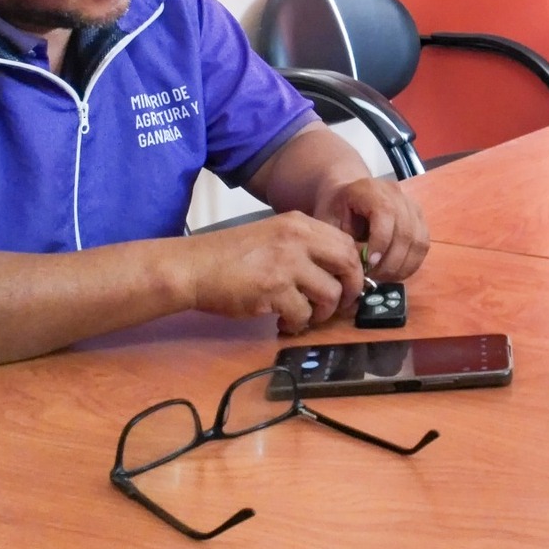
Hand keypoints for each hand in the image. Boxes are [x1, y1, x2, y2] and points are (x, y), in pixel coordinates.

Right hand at [184, 211, 364, 332]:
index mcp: (299, 224)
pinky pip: (303, 314)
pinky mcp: (273, 289)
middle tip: (337, 306)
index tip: (347, 285)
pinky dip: (297, 325)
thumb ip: (303, 247)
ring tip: (304, 317)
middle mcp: (298, 238)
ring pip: (330, 294)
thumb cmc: (230, 255)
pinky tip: (283, 323)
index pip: (347, 243)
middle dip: (349, 291)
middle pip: (348, 265)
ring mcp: (286, 263)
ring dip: (322, 313)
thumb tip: (337, 272)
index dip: (354, 268)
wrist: (194, 267)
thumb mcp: (272, 236)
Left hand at [315, 176, 430, 280]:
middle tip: (373, 277)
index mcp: (370, 190)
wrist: (346, 195)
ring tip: (383, 277)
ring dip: (402, 265)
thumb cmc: (334, 210)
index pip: (386, 213)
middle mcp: (396, 194)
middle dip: (390, 261)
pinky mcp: (420, 219)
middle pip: (405, 231)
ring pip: (418, 240)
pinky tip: (394, 272)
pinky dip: (411, 263)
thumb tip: (361, 268)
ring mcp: (411, 206)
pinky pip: (423, 245)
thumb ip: (342, 242)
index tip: (368, 263)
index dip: (381, 241)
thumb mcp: (328, 223)